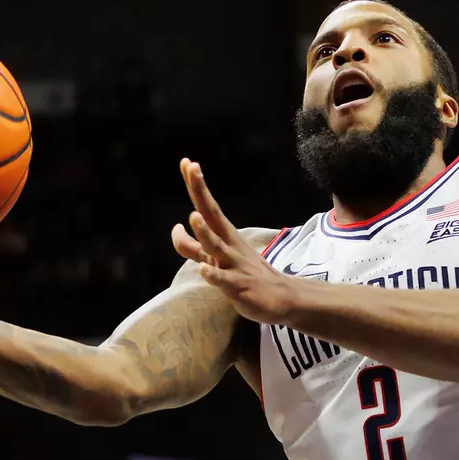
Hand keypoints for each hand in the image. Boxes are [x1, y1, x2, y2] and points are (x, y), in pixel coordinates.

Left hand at [171, 159, 297, 323]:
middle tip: (193, 168)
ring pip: (216, 247)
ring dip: (205, 233)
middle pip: (212, 216)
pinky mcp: (239, 287)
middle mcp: (228, 245)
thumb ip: (193, 246)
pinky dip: (214, 275)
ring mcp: (234, 265)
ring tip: (193, 217)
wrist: (283, 297)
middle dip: (201, 193)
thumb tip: (176, 229)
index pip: (207, 206)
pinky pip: (224, 281)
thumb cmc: (246, 275)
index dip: (196, 186)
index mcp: (224, 235)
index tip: (186, 162)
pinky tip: (204, 269)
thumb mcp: (216, 258)